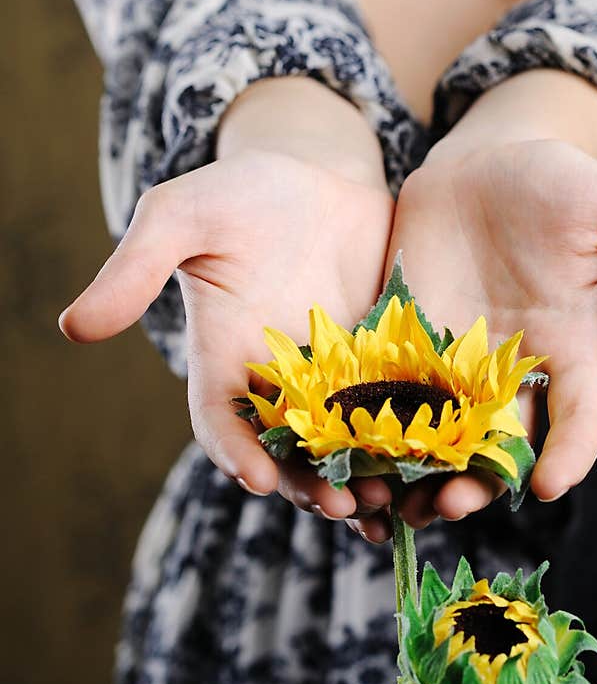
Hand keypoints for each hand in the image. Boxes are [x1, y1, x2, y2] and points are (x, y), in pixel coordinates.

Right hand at [59, 147, 396, 529]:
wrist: (316, 176)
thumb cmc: (239, 192)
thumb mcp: (181, 216)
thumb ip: (136, 268)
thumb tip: (73, 326)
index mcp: (225, 361)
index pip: (220, 422)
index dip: (234, 452)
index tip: (255, 478)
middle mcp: (279, 383)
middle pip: (289, 451)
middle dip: (310, 485)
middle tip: (341, 506)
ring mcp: (336, 378)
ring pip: (346, 447)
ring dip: (365, 481)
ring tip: (391, 505)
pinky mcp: (386, 363)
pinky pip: (398, 414)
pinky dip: (411, 446)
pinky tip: (437, 469)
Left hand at [384, 137, 596, 527]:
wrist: (485, 163)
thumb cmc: (560, 185)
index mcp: (568, 349)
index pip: (579, 417)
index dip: (570, 453)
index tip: (549, 486)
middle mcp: (510, 367)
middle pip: (500, 442)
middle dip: (477, 480)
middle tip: (450, 502)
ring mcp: (452, 357)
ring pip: (440, 432)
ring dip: (419, 468)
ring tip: (394, 498)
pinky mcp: (401, 338)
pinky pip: (388, 390)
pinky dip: (371, 425)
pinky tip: (349, 450)